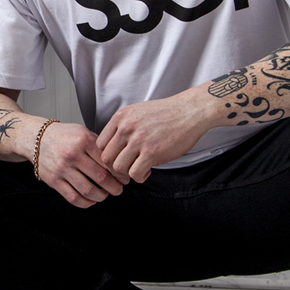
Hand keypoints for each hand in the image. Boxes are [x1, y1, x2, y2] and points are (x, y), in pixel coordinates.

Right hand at [35, 122, 127, 207]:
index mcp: (83, 141)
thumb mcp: (83, 132)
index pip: (108, 162)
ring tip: (104, 194)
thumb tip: (118, 163)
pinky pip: (73, 197)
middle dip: (114, 187)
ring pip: (88, 190)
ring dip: (101, 196)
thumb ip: (100, 146)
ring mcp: (62, 168)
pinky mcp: (54, 180)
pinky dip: (85, 202)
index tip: (124, 179)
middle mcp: (73, 154)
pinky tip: (90, 200)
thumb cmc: (63, 136)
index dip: (119, 173)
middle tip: (118, 190)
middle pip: (101, 177)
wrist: (36, 139)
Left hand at [95, 92, 212, 181]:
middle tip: (126, 168)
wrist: (190, 112)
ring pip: (118, 168)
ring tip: (138, 169)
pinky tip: (147, 171)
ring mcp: (138, 140)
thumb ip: (123, 126)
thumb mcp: (138, 112)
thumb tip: (112, 146)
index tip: (118, 158)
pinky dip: (139, 177)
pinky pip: (134, 174)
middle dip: (114, 168)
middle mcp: (126, 128)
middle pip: (105, 158)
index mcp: (121, 117)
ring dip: (126, 174)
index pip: (99, 144)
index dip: (108, 155)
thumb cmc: (166, 113)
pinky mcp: (152, 152)